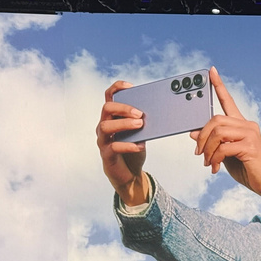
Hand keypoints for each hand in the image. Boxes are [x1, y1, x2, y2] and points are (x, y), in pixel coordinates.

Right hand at [97, 81, 149, 205]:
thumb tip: (157, 111)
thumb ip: (142, 121)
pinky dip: (127, 145)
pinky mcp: (106, 155)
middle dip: (123, 108)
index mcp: (112, 117)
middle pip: (107, 108)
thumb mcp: (140, 133)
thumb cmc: (134, 149)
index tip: (130, 86)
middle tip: (140, 113)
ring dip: (123, 124)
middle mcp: (104, 125)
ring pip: (105, 126)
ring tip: (140, 125)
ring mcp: (103, 140)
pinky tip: (140, 146)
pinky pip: (113, 147)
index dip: (117, 88)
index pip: (109, 96)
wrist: (130, 174)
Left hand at [191, 67, 260, 200]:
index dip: (219, 86)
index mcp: (241, 124)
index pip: (229, 101)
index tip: (210, 71)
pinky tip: (215, 167)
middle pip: (216, 120)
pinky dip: (215, 158)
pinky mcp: (250, 146)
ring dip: (207, 150)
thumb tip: (193, 133)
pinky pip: (224, 148)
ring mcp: (250, 134)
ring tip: (207, 162)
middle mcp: (247, 125)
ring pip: (218, 133)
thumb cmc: (247, 168)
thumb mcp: (224, 154)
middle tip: (198, 152)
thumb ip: (212, 142)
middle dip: (202, 137)